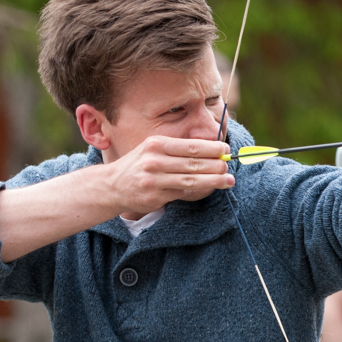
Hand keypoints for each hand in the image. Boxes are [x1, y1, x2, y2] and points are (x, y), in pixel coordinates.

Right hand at [103, 136, 234, 216]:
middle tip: (229, 166)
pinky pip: (182, 193)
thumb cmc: (138, 165)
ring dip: (213, 180)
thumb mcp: (152, 150)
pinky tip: (210, 189)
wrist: (112, 186)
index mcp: (156, 144)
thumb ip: (176, 149)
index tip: (226, 149)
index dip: (211, 148)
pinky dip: (198, 191)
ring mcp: (154, 180)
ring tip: (229, 180)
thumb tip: (210, 151)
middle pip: (193, 163)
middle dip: (216, 165)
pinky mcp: (155, 197)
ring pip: (191, 180)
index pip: (190, 146)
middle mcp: (154, 161)